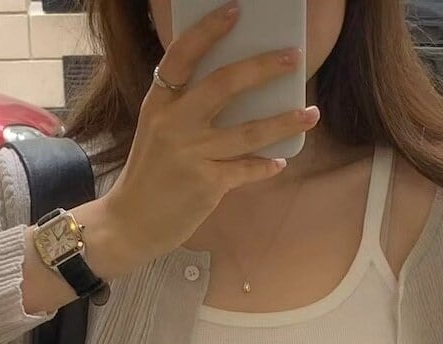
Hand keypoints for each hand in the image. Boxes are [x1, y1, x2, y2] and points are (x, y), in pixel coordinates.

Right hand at [102, 0, 319, 264]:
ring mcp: (192, 154)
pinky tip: (279, 161)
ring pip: (248, 131)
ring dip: (284, 121)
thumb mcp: (156, 132)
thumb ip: (184, 110)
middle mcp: (174, 123)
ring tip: (311, 113)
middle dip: (263, 68)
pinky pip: (246, 169)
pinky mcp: (207, 184)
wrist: (130, 223)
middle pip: (224, 84)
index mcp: (159, 104)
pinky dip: (265, 165)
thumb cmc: (149, 175)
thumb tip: (234, 90)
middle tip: (293, 57)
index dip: (209, 31)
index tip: (236, 11)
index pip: (182, 56)